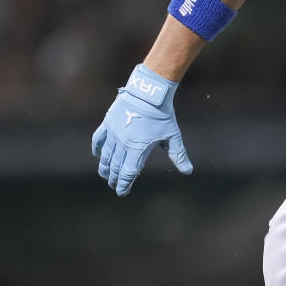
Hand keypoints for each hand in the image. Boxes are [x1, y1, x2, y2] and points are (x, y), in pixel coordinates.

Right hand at [91, 64, 192, 195]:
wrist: (148, 93)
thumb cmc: (162, 115)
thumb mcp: (172, 136)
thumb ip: (179, 155)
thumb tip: (188, 171)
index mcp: (137, 150)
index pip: (128, 173)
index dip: (124, 184)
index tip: (122, 192)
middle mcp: (122, 144)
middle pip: (116, 167)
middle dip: (115, 179)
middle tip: (115, 185)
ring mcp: (113, 133)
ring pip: (106, 156)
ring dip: (105, 168)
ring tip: (106, 175)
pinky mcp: (108, 123)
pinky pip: (98, 139)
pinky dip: (97, 148)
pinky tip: (97, 155)